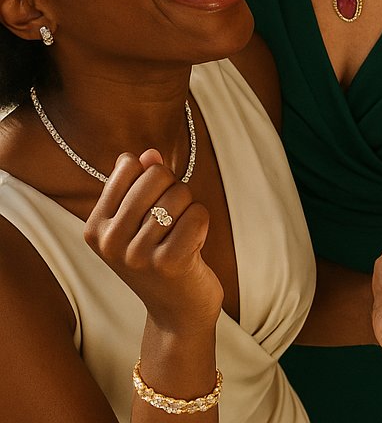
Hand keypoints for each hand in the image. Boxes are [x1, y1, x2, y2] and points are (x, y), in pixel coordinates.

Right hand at [83, 149, 222, 331]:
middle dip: (174, 190)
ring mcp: (137, 254)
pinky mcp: (169, 263)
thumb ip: (141, 182)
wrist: (176, 311)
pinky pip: (198, 214)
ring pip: (180, 194)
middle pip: (156, 175)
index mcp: (96, 227)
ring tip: (180, 237)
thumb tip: (149, 153)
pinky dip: (202, 224)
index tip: (151, 205)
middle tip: (171, 221)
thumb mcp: (140, 221)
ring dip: (189, 210)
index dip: (153, 176)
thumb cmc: (160, 256)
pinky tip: (193, 247)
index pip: (129, 166)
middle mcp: (110, 241)